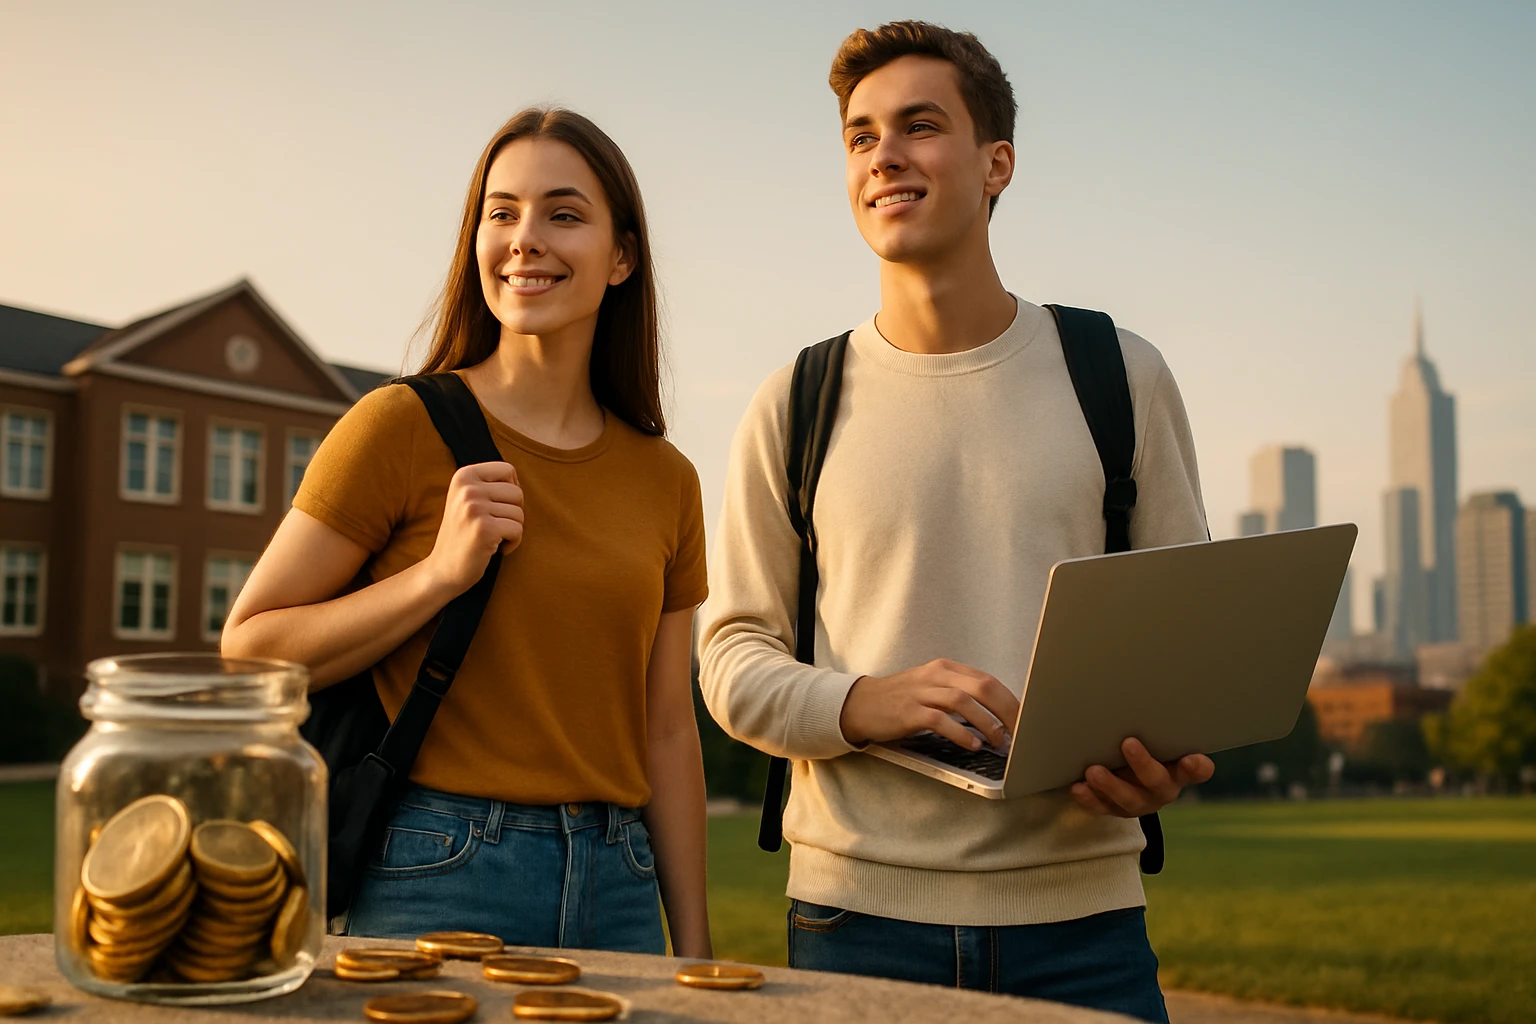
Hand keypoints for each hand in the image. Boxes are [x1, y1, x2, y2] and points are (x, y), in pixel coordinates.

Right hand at [425, 462, 523, 594]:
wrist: (443, 569)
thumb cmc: (463, 534)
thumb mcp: (466, 499)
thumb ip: (487, 484)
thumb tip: (517, 479)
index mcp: (463, 476)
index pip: (507, 469)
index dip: (511, 489)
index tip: (499, 507)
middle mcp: (467, 488)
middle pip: (517, 492)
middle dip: (513, 513)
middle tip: (495, 526)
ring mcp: (474, 508)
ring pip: (520, 513)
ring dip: (512, 530)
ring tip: (492, 537)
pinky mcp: (484, 529)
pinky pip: (518, 530)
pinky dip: (513, 543)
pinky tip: (495, 548)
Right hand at [840, 659, 1018, 749]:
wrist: (860, 704)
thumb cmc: (902, 700)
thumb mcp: (932, 688)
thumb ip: (961, 695)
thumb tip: (998, 717)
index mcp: (946, 669)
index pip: (988, 680)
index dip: (1011, 701)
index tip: (1026, 720)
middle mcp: (936, 676)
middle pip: (982, 687)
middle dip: (1007, 711)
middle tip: (1021, 732)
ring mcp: (921, 692)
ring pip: (963, 701)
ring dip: (987, 723)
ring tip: (999, 741)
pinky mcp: (908, 712)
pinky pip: (939, 720)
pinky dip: (959, 732)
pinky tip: (971, 745)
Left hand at [1070, 738, 1213, 816]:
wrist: (1125, 773)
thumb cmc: (1145, 744)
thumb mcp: (1153, 736)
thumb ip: (1151, 725)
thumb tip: (1137, 683)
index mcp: (1179, 769)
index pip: (1197, 770)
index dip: (1197, 767)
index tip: (1192, 759)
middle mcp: (1162, 788)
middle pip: (1157, 781)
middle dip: (1143, 764)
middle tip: (1128, 743)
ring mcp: (1139, 801)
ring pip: (1128, 799)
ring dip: (1111, 785)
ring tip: (1093, 772)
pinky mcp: (1115, 809)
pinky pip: (1102, 807)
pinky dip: (1090, 798)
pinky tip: (1078, 787)